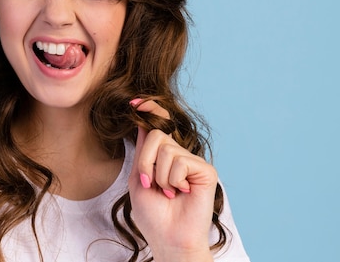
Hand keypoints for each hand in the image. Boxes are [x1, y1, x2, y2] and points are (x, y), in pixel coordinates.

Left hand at [128, 99, 216, 261]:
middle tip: (149, 183)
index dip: (149, 111)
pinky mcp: (204, 169)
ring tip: (167, 193)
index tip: (134, 102)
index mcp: (162, 157)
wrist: (168, 238)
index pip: (157, 127)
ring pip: (166, 148)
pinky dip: (173, 180)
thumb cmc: (153, 214)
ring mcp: (192, 161)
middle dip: (145, 160)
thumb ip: (141, 151)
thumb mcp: (138, 178)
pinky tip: (181, 193)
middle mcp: (178, 155)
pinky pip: (180, 161)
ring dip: (159, 176)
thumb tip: (142, 122)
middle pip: (156, 134)